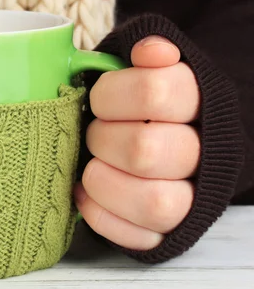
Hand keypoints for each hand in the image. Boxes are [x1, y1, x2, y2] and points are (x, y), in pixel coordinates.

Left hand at [75, 36, 199, 250]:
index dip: (112, 94)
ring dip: (102, 180)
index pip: (156, 91)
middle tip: (93, 133)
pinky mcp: (167, 232)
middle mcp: (204, 153)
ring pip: (153, 202)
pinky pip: (137, 236)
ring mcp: (190, 198)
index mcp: (200, 102)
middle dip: (102, 139)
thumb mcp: (144, 67)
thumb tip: (150, 51)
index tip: (98, 98)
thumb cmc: (139, 102)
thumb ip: (145, 53)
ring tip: (91, 165)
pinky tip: (85, 193)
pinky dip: (100, 213)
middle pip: (146, 150)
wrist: (162, 138)